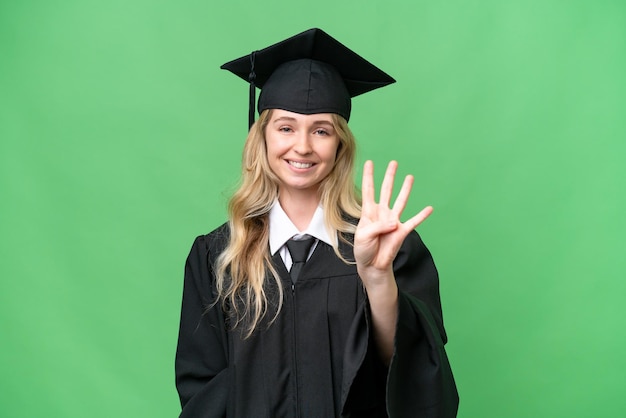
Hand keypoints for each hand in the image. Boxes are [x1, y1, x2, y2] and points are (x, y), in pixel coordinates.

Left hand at [354, 160, 432, 286]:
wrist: (372, 265)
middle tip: (394, 163)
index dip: (369, 176)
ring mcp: (392, 221)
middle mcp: (382, 213)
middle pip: (386, 190)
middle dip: (390, 176)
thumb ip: (377, 227)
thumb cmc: (363, 250)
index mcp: (368, 212)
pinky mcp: (401, 231)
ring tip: (410, 177)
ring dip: (406, 189)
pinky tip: (430, 208)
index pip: (368, 190)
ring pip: (401, 201)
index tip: (369, 162)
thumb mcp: (363, 236)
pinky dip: (422, 215)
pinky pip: (414, 221)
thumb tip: (394, 223)